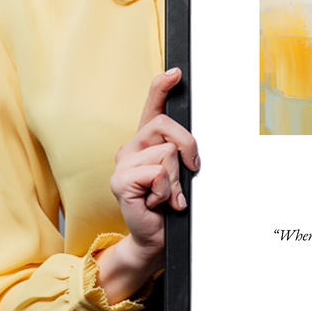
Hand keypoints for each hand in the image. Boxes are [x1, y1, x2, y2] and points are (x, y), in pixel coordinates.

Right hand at [95, 68, 199, 302]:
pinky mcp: (120, 181)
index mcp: (146, 141)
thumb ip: (181, 153)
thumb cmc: (169, 204)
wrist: (155, 237)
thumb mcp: (180, 173)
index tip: (176, 72)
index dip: (162, 86)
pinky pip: (157, 173)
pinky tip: (157, 203)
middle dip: (188, 148)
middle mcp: (131, 147)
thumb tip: (191, 145)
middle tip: (189, 172)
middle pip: (167, 126)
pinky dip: (166, 191)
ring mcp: (122, 163)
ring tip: (167, 195)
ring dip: (176, 180)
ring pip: (167, 153)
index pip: (152, 106)